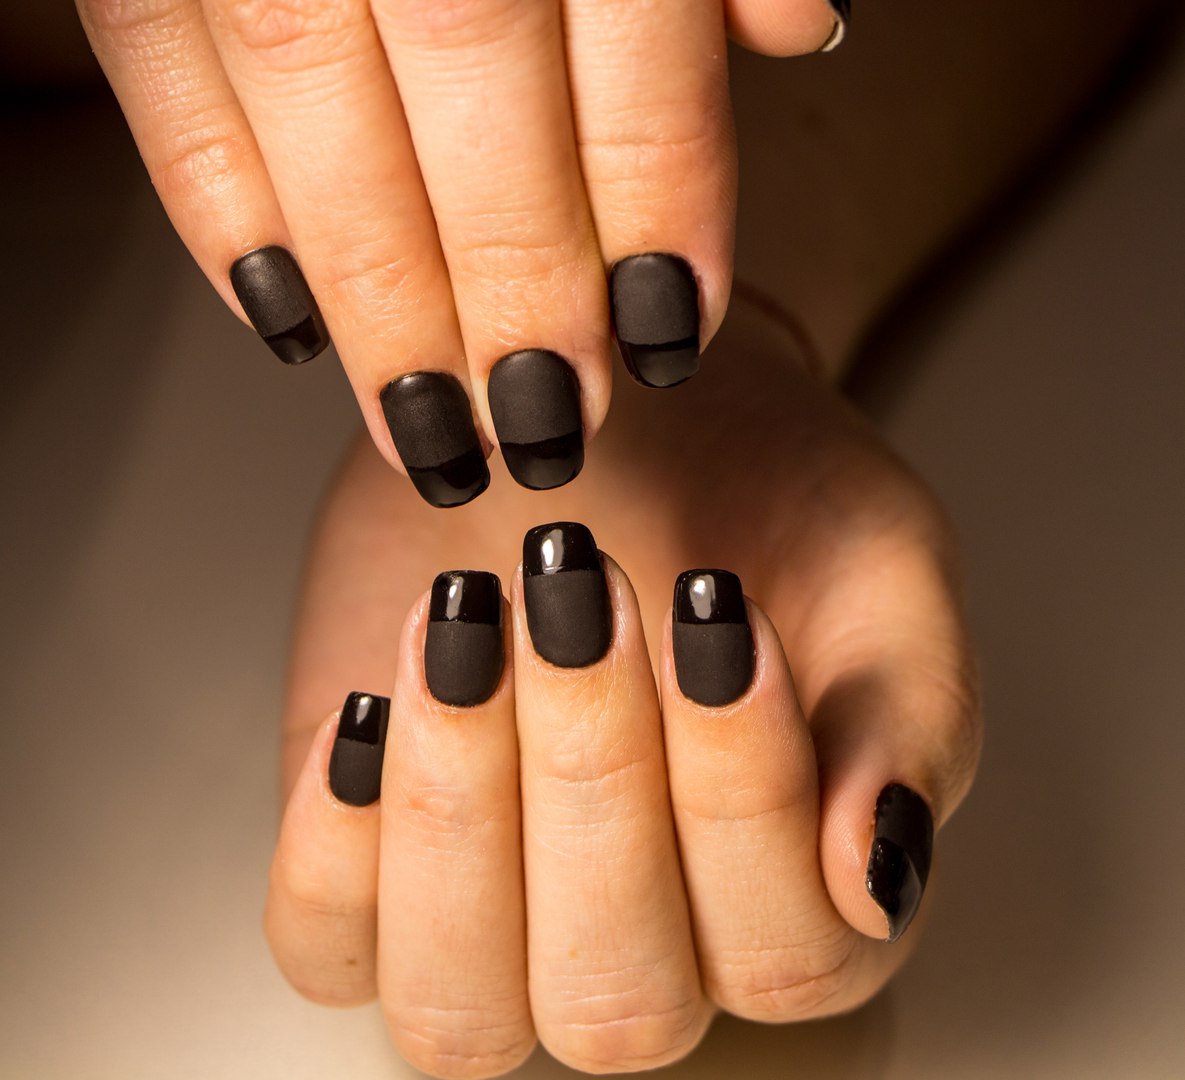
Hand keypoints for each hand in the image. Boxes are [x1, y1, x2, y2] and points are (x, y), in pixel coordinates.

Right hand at [76, 0, 846, 505]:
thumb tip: (797, 27)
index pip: (631, 30)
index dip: (655, 199)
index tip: (670, 332)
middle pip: (469, 86)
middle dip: (514, 282)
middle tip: (548, 425)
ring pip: (309, 94)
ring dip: (374, 292)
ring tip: (430, 428)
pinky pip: (158, 67)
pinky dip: (217, 207)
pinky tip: (286, 322)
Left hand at [263, 300, 980, 1075]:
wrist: (633, 422)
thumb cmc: (765, 498)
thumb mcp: (877, 575)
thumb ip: (906, 725)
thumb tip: (878, 881)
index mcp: (800, 901)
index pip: (785, 952)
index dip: (742, 793)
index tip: (715, 610)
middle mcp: (652, 948)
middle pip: (615, 998)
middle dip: (591, 782)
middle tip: (582, 588)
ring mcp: (499, 924)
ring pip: (461, 1009)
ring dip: (458, 815)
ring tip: (473, 623)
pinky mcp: (373, 867)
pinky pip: (325, 944)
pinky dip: (336, 842)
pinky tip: (378, 703)